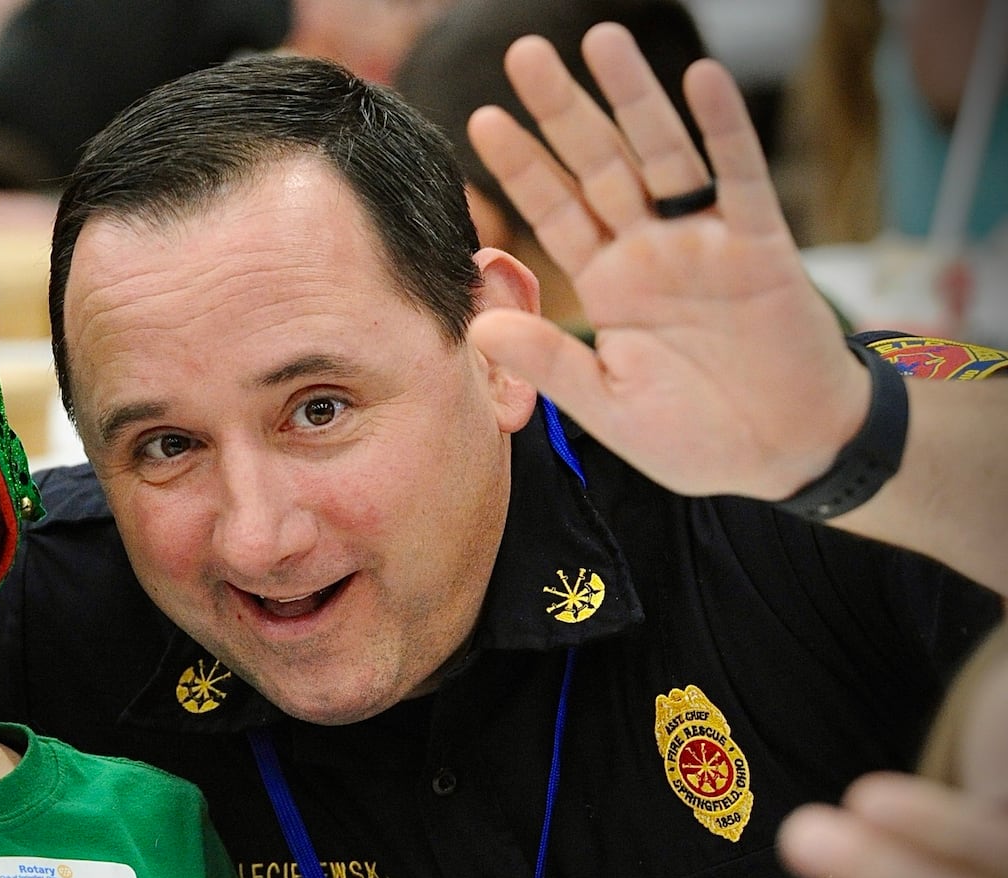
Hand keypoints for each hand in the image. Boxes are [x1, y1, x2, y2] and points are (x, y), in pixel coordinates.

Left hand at [465, 21, 868, 501]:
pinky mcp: (762, 246)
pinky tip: (700, 80)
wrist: (783, 453)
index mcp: (608, 285)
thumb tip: (478, 327)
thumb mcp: (608, 405)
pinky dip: (723, 130)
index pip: (554, 213)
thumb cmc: (694, 434)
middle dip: (562, 111)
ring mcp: (705, 242)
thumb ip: (549, 363)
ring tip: (603, 40)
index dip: (521, 168)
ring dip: (635, 99)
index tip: (482, 120)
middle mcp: (650, 251)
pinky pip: (740, 178)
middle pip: (598, 166)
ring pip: (664, 155)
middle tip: (525, 53)